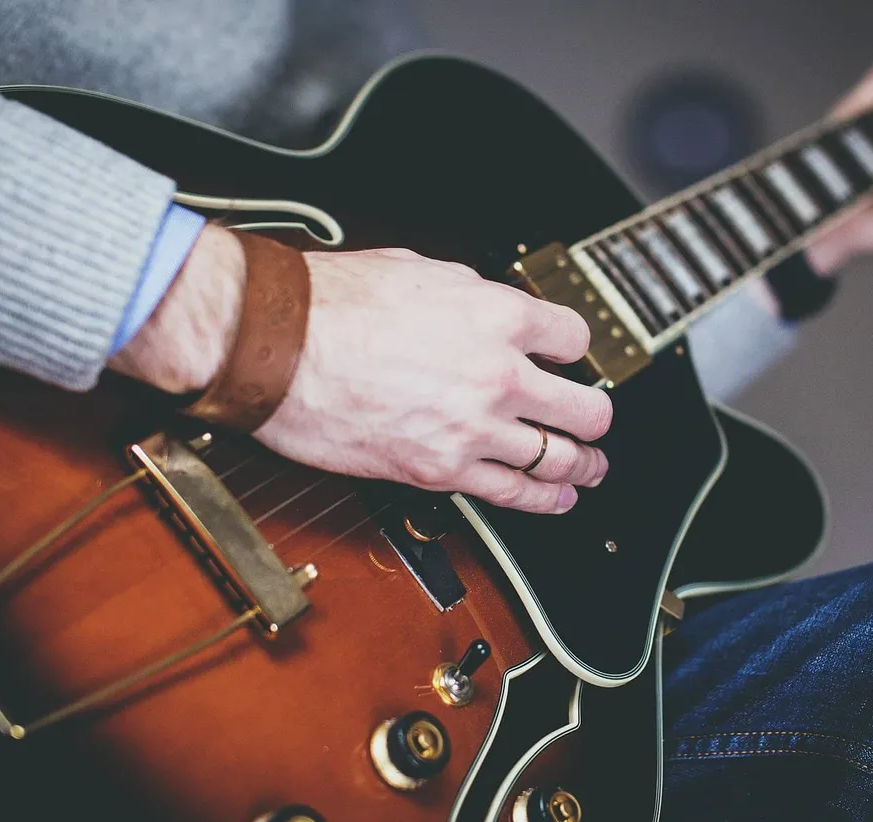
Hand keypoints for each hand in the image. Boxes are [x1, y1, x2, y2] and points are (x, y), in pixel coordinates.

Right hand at [113, 236, 611, 513]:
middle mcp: (499, 375)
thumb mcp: (420, 270)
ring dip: (583, 465)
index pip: (575, 338)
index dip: (576, 349)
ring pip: (561, 458)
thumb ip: (471, 296)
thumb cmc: (331, 305)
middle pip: (587, 408)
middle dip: (595, 416)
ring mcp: (474, 429)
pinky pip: (516, 495)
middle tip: (595, 419)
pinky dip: (547, 500)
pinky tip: (558, 498)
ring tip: (590, 468)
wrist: (277, 348)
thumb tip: (489, 306)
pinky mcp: (442, 471)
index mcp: (498, 315)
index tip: (571, 359)